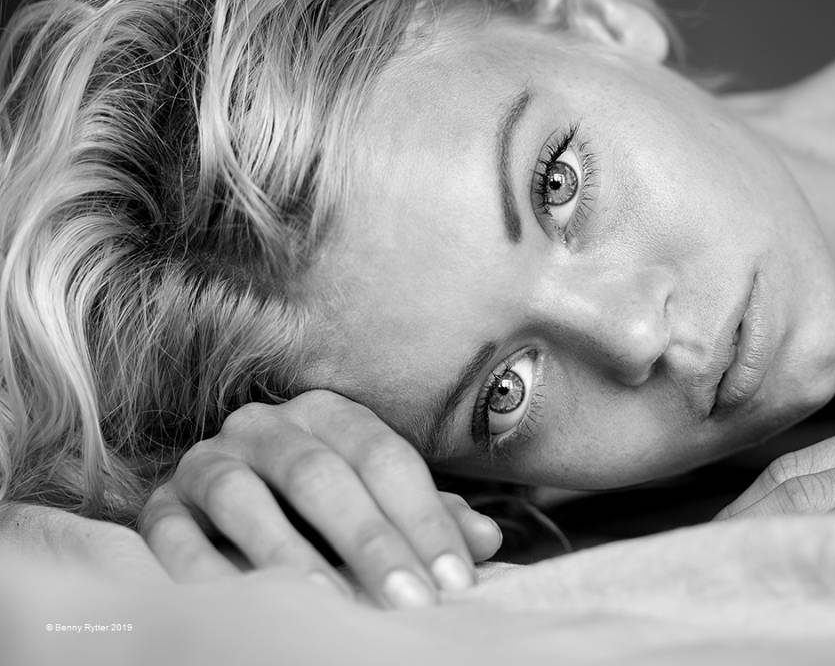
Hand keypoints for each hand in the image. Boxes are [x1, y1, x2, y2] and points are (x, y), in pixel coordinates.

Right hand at [138, 390, 502, 606]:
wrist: (217, 501)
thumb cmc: (318, 506)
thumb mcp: (376, 503)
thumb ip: (428, 517)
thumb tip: (487, 541)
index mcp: (329, 414)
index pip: (386, 458)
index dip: (425, 520)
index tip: (457, 583)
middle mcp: (265, 425)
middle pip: (322, 476)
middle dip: (371, 542)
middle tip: (410, 604)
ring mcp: (208, 461)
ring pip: (245, 499)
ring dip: (288, 553)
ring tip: (327, 603)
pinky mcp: (160, 506)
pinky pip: (174, 536)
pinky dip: (205, 572)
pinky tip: (241, 607)